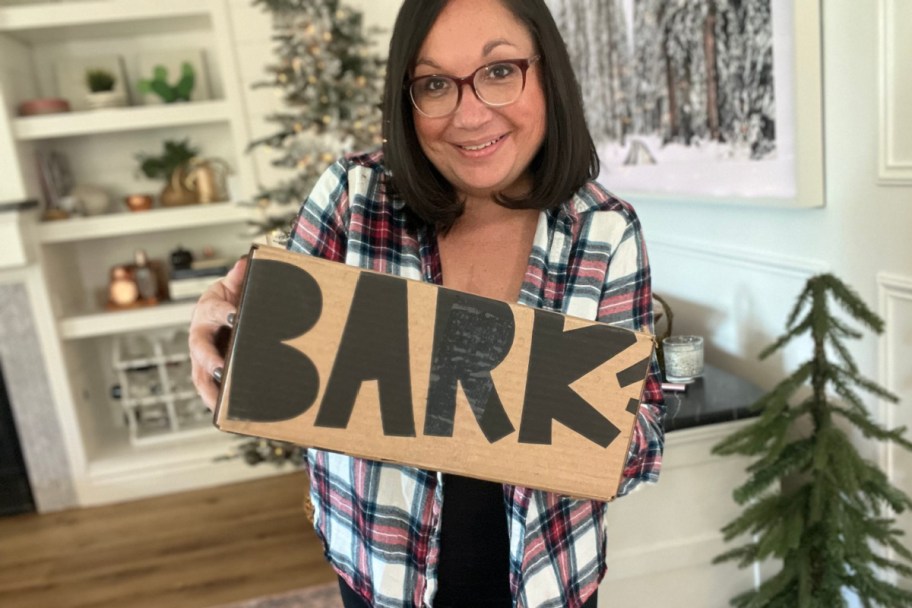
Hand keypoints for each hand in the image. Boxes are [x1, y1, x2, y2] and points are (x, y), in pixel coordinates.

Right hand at [189, 256, 246, 409]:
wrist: (228, 310)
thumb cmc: (233, 299)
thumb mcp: (237, 285)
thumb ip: (241, 276)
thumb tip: (246, 262)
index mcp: (208, 308)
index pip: (214, 309)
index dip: (223, 312)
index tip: (235, 315)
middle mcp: (200, 333)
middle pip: (200, 348)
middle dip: (210, 359)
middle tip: (221, 368)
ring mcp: (203, 356)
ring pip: (200, 374)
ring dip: (209, 390)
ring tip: (221, 405)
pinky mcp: (209, 371)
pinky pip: (209, 388)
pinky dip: (216, 402)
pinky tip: (228, 415)